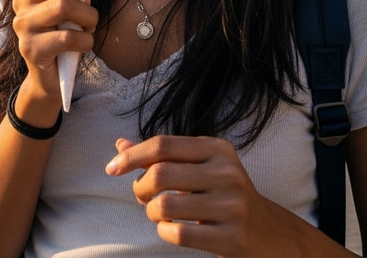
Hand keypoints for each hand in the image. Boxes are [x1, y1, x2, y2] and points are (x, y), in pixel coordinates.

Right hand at [12, 0, 101, 101]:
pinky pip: (68, 37)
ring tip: (90, 24)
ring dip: (89, 15)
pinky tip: (85, 43)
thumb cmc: (65, 31)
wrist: (51, 78)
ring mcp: (23, 25)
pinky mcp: (31, 49)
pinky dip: (86, 40)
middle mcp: (22, 0)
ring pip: (63, 5)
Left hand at [105, 135, 287, 256]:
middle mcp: (228, 173)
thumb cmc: (222, 193)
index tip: (111, 169)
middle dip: (139, 187)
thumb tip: (120, 145)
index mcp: (217, 149)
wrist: (270, 234)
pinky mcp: (233, 237)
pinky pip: (178, 234)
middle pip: (159, 173)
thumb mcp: (198, 167)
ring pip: (164, 205)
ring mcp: (233, 206)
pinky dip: (164, 232)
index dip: (132, 156)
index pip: (162, 145)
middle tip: (142, 196)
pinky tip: (171, 230)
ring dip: (151, 212)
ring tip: (158, 213)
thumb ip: (161, 156)